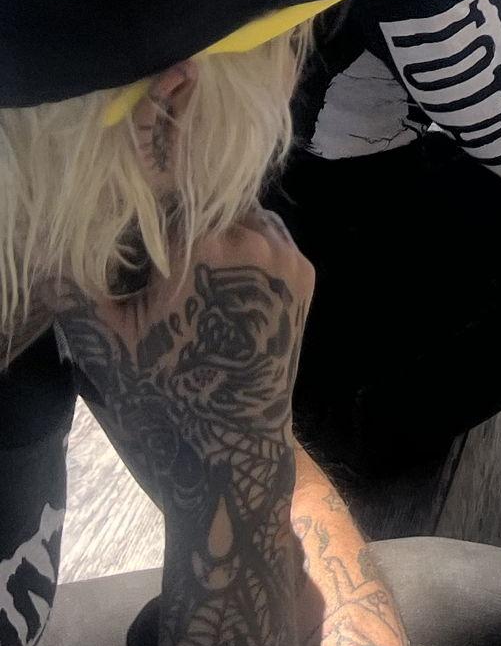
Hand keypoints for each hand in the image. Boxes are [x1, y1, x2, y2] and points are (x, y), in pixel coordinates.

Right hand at [56, 210, 311, 514]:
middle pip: (211, 209)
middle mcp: (252, 241)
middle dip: (186, 229)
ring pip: (245, 219)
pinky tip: (226, 284)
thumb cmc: (163, 391)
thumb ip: (72, 290)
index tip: (136, 251)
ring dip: (221, 235)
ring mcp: (285, 257)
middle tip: (165, 270)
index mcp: (204, 246)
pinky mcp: (306, 276)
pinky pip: (272, 241)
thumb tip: (49, 257)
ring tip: (195, 279)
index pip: (169, 204)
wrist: (232, 441)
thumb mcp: (106, 341)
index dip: (147, 222)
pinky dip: (250, 250)